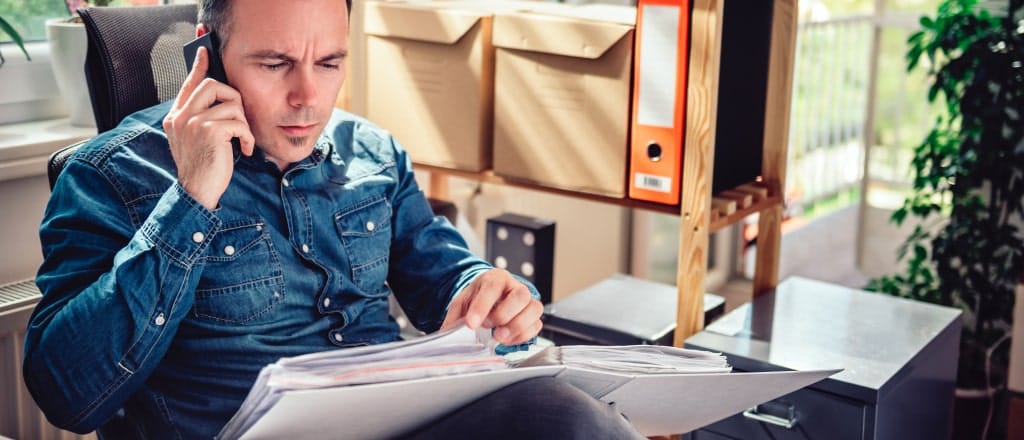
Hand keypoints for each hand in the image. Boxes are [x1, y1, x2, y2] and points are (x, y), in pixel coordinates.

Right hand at [163, 46, 254, 209]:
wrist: (198, 192)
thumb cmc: (203, 167)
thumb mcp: (196, 139)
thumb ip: (201, 118)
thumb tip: (219, 96)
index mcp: (176, 117)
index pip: (189, 84)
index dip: (198, 65)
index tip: (204, 50)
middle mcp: (181, 116)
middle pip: (212, 85)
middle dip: (233, 98)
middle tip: (238, 120)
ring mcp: (193, 123)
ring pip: (230, 104)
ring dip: (243, 124)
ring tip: (240, 140)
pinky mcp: (209, 132)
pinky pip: (239, 122)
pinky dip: (247, 137)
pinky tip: (244, 150)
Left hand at [441, 269, 542, 344]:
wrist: (488, 299)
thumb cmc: (477, 298)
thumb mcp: (461, 304)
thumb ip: (453, 318)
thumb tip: (444, 336)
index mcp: (495, 278)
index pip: (492, 287)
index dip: (482, 306)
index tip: (471, 323)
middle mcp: (514, 286)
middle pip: (521, 296)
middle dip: (504, 315)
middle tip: (488, 328)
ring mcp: (527, 301)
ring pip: (534, 309)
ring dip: (516, 327)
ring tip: (499, 336)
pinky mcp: (533, 316)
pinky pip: (536, 325)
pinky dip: (523, 335)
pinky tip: (508, 339)